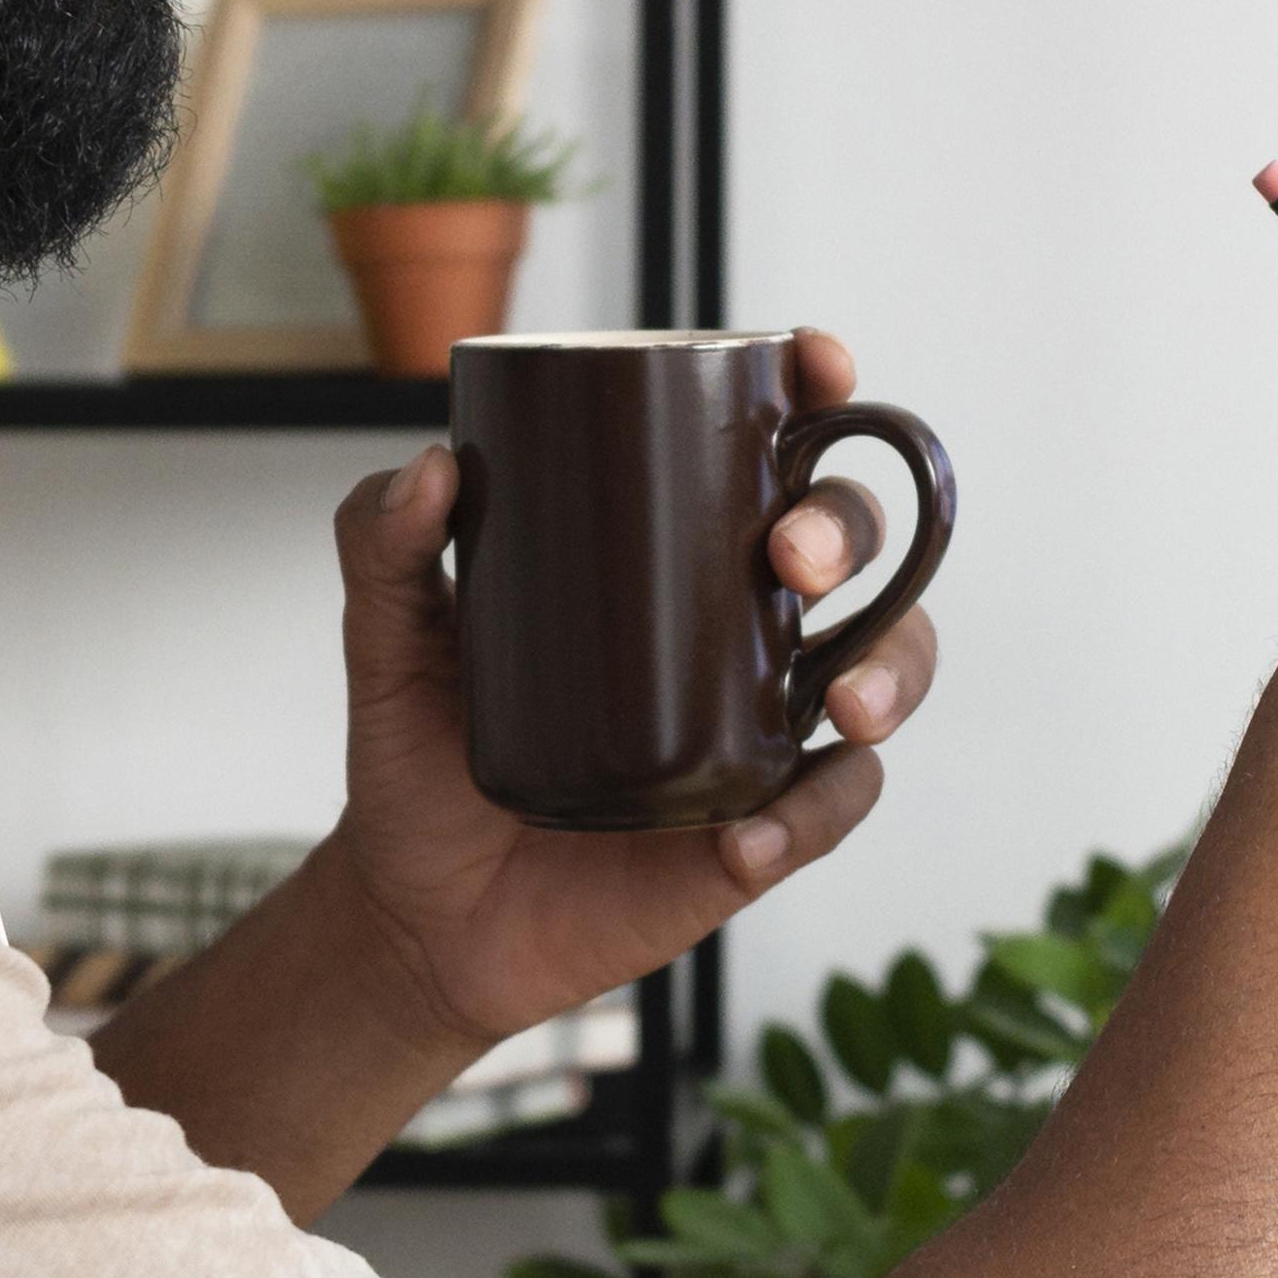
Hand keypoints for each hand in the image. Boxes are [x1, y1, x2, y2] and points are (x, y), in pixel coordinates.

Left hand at [307, 326, 941, 1059]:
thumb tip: (432, 469)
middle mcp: (735, 630)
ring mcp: (757, 730)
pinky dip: (811, 816)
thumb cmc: (421, 758)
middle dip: (848, 531)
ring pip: (884, 669)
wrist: (419, 913)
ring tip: (843, 704)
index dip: (817, 397)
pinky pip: (827, 812)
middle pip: (847, 548)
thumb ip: (385, 546)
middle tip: (789, 557)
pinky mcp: (759, 832)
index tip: (816, 364)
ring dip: (892, 671)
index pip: (767, 456)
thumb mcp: (389, 643)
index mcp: (670, 557)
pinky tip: (752, 834)